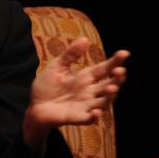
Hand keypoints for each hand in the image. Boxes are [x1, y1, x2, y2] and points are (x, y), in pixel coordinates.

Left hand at [24, 37, 128, 153]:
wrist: (34, 106)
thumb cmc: (46, 86)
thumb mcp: (57, 66)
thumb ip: (70, 54)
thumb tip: (85, 38)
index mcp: (86, 77)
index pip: (104, 69)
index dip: (115, 61)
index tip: (124, 53)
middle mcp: (89, 92)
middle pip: (109, 85)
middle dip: (117, 79)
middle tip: (121, 71)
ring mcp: (85, 106)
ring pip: (104, 102)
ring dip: (110, 96)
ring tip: (112, 88)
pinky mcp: (77, 117)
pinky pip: (89, 119)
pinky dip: (94, 116)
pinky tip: (96, 111)